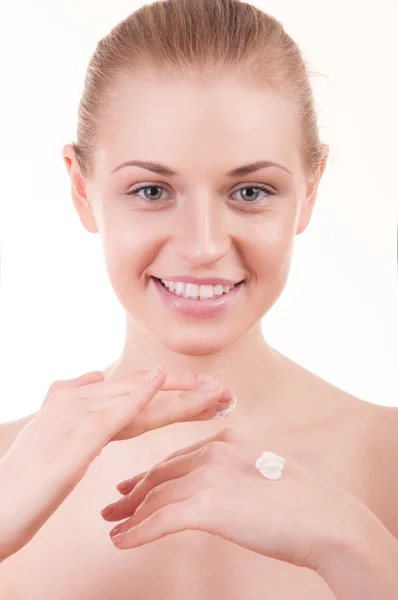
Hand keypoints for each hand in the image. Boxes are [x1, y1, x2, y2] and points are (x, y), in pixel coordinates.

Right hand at [0, 367, 233, 561]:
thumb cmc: (26, 478)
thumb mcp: (55, 436)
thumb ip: (77, 407)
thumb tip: (91, 376)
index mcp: (78, 400)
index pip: (135, 389)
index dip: (172, 390)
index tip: (206, 392)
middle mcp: (77, 398)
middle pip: (143, 387)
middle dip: (186, 388)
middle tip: (223, 389)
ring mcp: (75, 414)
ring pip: (138, 395)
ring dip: (180, 392)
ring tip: (215, 391)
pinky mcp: (74, 437)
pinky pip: (113, 410)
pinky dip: (139, 395)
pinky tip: (161, 381)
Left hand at [101, 428, 358, 571]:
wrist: (324, 519)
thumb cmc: (301, 502)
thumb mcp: (263, 473)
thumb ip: (235, 473)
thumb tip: (221, 490)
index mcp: (226, 440)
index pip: (177, 458)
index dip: (150, 474)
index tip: (132, 485)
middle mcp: (214, 451)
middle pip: (160, 474)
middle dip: (132, 493)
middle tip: (112, 508)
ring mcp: (209, 476)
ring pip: (156, 497)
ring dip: (130, 515)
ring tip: (112, 528)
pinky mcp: (208, 505)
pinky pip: (161, 520)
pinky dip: (138, 532)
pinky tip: (123, 542)